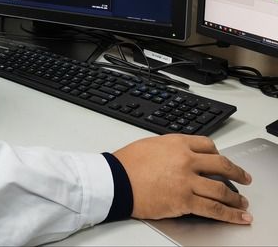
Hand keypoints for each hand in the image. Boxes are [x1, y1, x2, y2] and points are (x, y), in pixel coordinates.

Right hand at [113, 134, 252, 223]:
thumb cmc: (127, 163)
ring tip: (242, 203)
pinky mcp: (185, 201)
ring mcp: (187, 181)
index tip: (221, 160)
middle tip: (244, 178)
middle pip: (221, 165)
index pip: (207, 145)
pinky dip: (230, 215)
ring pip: (222, 189)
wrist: (116, 180)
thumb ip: (169, 149)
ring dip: (236, 198)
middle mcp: (186, 160)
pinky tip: (238, 217)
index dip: (217, 154)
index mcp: (177, 143)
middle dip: (237, 173)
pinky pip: (214, 209)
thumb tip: (179, 156)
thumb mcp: (150, 145)